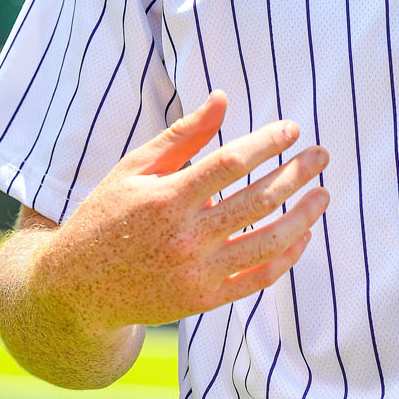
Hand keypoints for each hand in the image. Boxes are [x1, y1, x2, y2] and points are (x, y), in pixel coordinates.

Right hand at [36, 91, 328, 331]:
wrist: (74, 290)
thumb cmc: (106, 216)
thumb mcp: (134, 169)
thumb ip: (182, 136)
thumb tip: (223, 99)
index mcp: (166, 198)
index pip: (231, 163)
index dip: (267, 143)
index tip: (292, 129)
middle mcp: (185, 238)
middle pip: (258, 200)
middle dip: (297, 173)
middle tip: (322, 155)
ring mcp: (196, 273)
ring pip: (266, 243)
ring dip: (303, 216)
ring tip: (323, 195)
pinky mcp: (203, 300)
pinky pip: (256, 280)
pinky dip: (286, 258)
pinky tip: (303, 235)